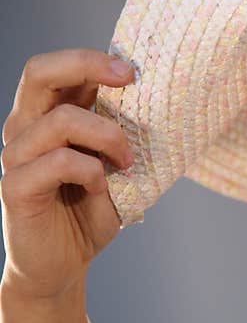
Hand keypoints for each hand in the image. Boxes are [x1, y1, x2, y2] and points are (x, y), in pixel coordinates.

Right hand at [0, 49, 135, 300]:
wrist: (62, 264)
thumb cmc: (89, 209)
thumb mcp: (111, 163)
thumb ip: (116, 131)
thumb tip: (157, 98)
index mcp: (46, 116)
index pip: (54, 68)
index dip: (90, 58)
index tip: (133, 70)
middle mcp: (24, 129)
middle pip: (39, 72)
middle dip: (87, 65)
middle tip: (129, 80)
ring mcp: (15, 157)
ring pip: (60, 120)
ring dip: (107, 136)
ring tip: (126, 162)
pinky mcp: (14, 187)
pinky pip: (57, 162)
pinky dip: (90, 170)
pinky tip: (101, 186)